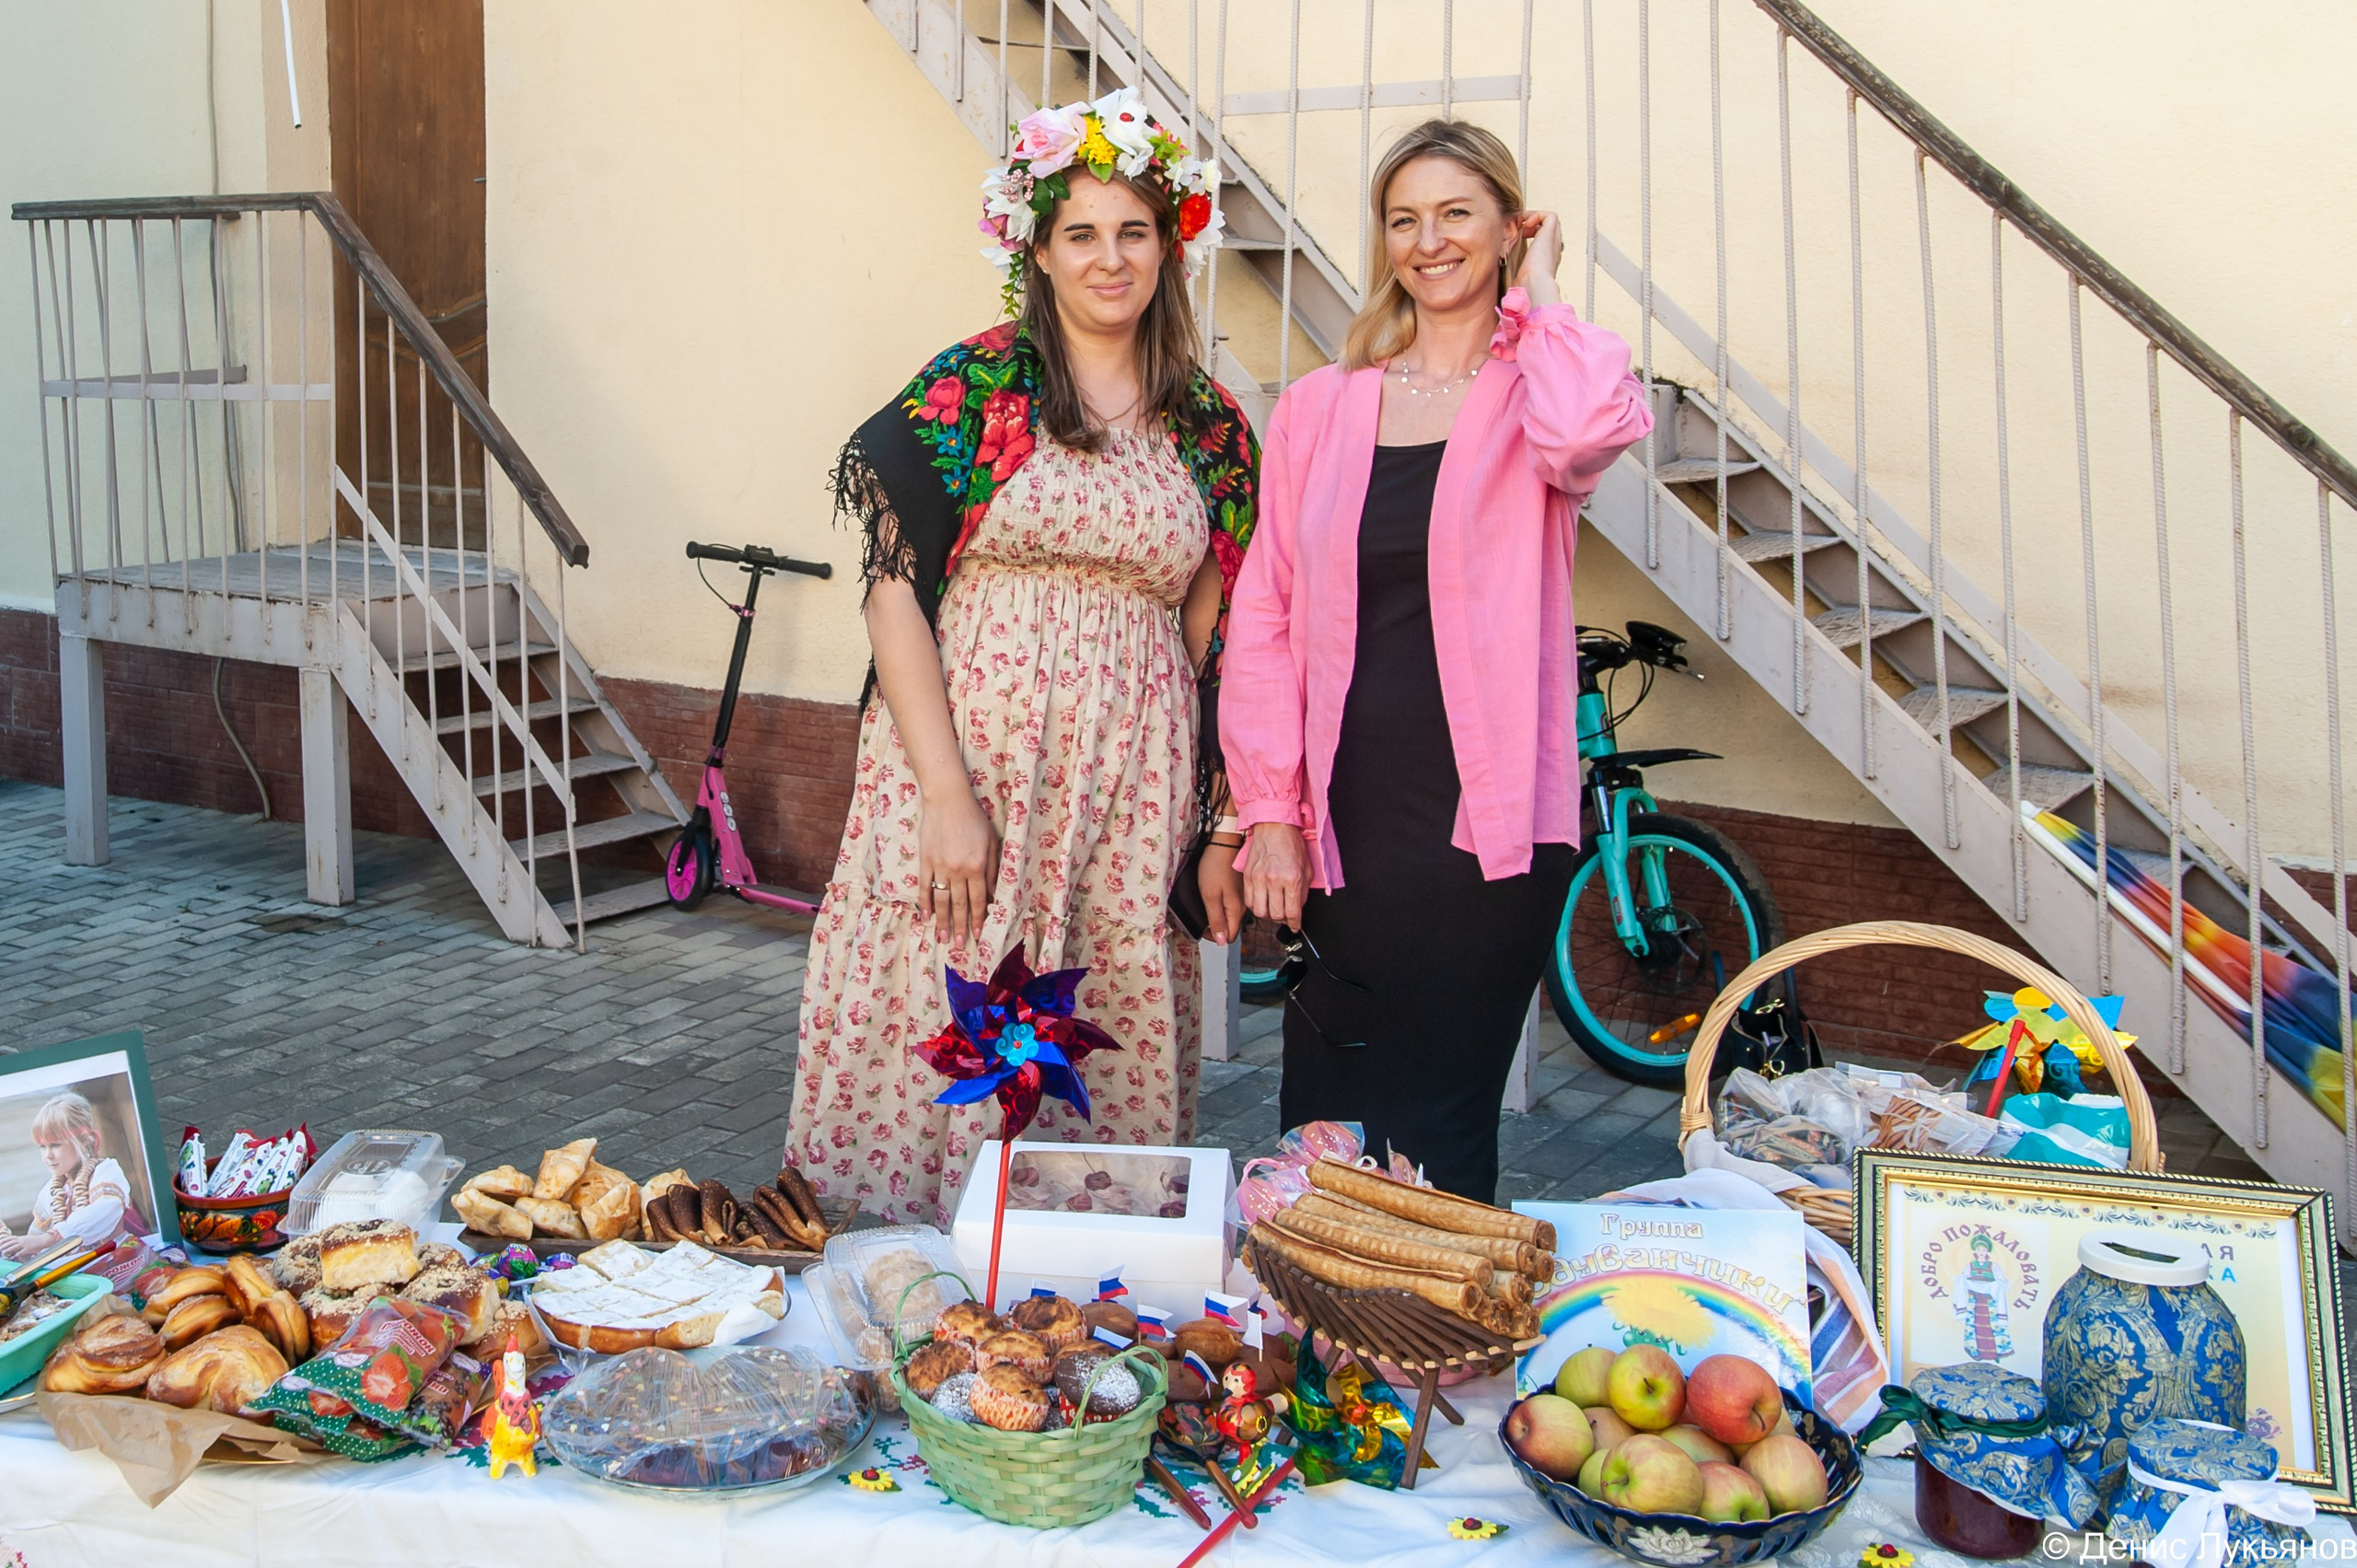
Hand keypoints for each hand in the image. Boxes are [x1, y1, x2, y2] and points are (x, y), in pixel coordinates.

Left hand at [0, 1230, 58, 1261]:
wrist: (43, 1240)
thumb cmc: (35, 1240)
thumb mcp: (25, 1239)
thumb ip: (19, 1241)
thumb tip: (12, 1243)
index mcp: (20, 1238)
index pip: (9, 1238)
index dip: (3, 1240)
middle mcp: (21, 1240)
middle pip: (9, 1243)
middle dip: (3, 1246)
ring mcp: (24, 1245)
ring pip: (13, 1247)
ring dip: (7, 1250)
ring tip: (3, 1253)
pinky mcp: (27, 1249)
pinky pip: (19, 1253)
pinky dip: (15, 1255)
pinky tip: (12, 1257)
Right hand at [917, 788, 1000, 947]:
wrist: (948, 800)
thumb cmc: (974, 818)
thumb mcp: (992, 842)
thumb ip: (993, 869)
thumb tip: (993, 894)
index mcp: (977, 866)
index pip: (978, 900)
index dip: (978, 919)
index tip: (978, 935)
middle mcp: (958, 870)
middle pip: (959, 904)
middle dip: (960, 926)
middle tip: (959, 944)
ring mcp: (940, 866)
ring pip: (941, 900)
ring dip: (942, 920)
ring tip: (942, 937)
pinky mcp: (925, 860)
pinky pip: (925, 886)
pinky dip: (925, 902)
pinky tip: (925, 916)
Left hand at [1197, 842, 1245, 943]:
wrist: (1224, 844)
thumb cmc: (1215, 866)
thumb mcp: (1210, 896)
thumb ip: (1216, 920)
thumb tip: (1221, 941)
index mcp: (1237, 911)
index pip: (1229, 938)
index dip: (1215, 938)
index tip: (1202, 928)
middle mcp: (1243, 907)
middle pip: (1231, 928)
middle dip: (1216, 927)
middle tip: (1202, 916)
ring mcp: (1242, 898)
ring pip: (1231, 917)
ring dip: (1218, 916)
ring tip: (1206, 904)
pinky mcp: (1239, 890)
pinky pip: (1231, 905)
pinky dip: (1221, 905)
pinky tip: (1213, 895)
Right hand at [1242, 823, 1310, 927]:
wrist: (1274, 826)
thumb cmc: (1291, 844)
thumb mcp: (1306, 868)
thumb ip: (1303, 892)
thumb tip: (1298, 909)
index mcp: (1292, 878)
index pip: (1292, 912)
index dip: (1295, 924)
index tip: (1295, 926)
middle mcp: (1274, 880)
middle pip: (1275, 915)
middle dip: (1282, 919)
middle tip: (1285, 915)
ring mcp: (1259, 879)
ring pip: (1260, 912)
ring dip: (1268, 914)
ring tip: (1273, 908)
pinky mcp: (1248, 876)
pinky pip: (1249, 901)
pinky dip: (1256, 906)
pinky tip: (1262, 901)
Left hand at [1514, 210, 1562, 306]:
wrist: (1534, 286)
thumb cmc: (1526, 289)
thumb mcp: (1518, 281)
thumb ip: (1516, 279)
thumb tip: (1506, 294)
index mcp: (1548, 259)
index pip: (1545, 240)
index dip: (1533, 233)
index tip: (1519, 236)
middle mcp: (1553, 249)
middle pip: (1550, 228)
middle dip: (1535, 223)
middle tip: (1521, 229)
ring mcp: (1554, 241)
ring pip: (1551, 220)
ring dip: (1535, 217)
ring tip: (1523, 224)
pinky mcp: (1551, 234)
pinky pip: (1549, 216)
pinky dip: (1537, 215)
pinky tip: (1526, 224)